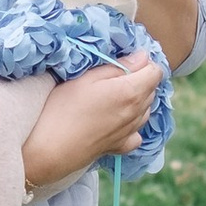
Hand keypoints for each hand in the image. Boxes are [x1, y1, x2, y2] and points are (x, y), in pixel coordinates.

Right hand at [26, 57, 157, 188]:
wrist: (50, 148)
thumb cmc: (63, 107)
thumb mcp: (87, 78)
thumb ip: (118, 67)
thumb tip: (142, 57)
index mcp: (130, 92)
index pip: (156, 72)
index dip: (145, 62)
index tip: (128, 61)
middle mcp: (136, 113)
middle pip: (151, 90)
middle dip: (140, 79)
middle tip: (115, 76)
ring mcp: (130, 132)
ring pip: (145, 110)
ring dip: (137, 100)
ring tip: (113, 97)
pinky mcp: (121, 147)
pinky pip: (137, 132)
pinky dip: (132, 124)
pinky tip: (117, 121)